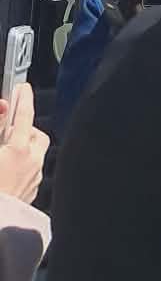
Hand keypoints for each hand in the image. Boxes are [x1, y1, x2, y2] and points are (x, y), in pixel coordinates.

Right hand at [0, 85, 47, 205]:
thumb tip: (3, 107)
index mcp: (18, 150)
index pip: (24, 115)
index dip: (24, 98)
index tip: (23, 87)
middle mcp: (31, 162)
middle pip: (36, 135)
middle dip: (25, 130)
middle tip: (8, 132)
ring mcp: (34, 178)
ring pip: (36, 154)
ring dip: (25, 149)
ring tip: (6, 154)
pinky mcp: (32, 193)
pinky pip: (33, 172)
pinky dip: (24, 167)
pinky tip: (8, 174)